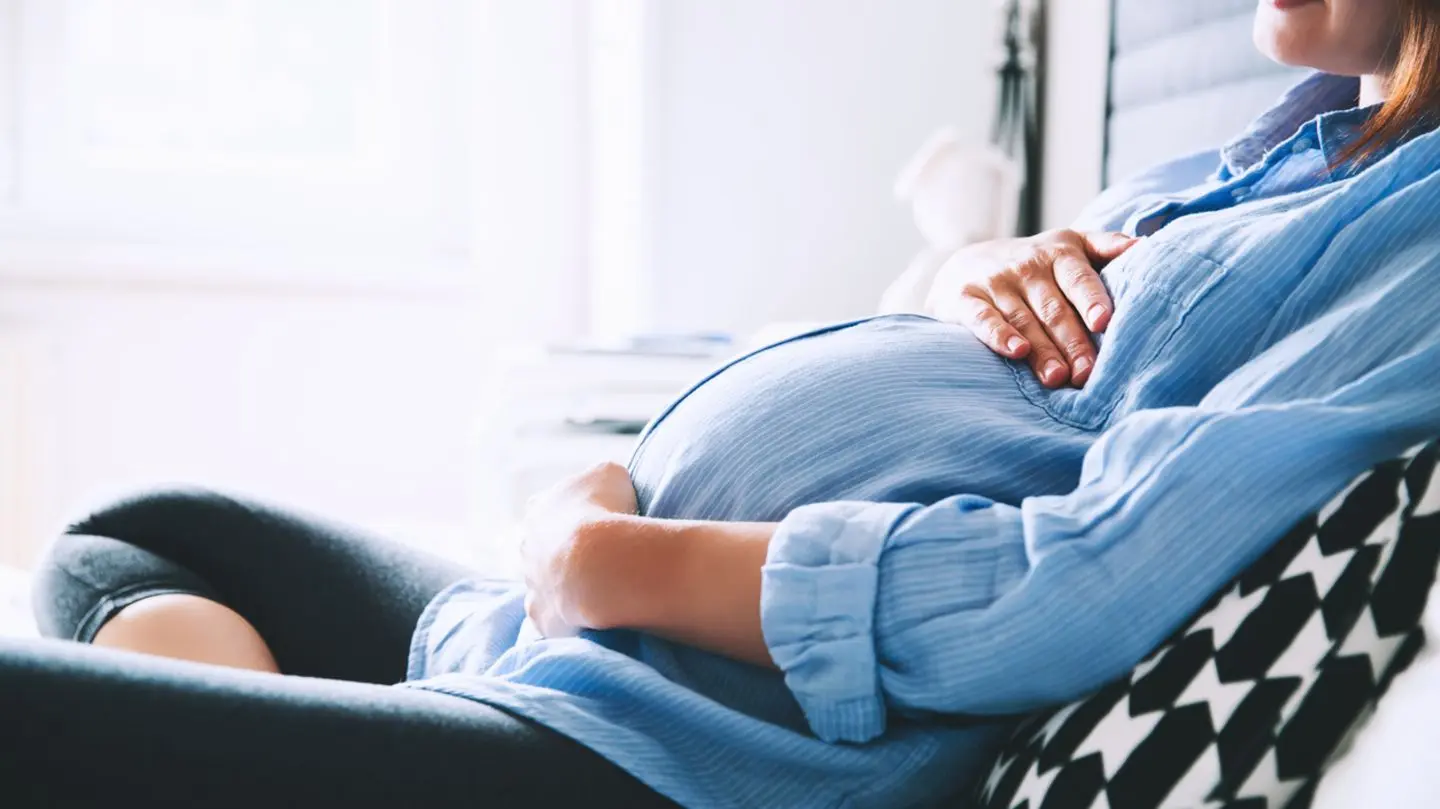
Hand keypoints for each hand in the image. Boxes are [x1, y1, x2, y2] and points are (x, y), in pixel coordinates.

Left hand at [518, 462, 637, 637]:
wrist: (599, 564)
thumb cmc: (606, 511)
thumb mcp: (611, 474)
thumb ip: (604, 477)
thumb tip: (609, 483)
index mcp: (538, 509)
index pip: (548, 508)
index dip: (573, 514)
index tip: (596, 520)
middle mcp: (526, 545)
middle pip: (542, 547)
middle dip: (564, 552)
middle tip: (600, 557)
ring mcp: (530, 583)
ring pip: (544, 583)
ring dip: (565, 584)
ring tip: (601, 586)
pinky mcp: (541, 616)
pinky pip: (552, 616)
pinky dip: (568, 616)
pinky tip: (590, 615)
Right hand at [925, 229, 1136, 387]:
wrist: (967, 264)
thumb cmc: (1035, 264)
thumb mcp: (1070, 245)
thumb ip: (1106, 246)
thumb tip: (1144, 245)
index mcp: (1059, 253)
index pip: (1078, 278)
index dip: (1091, 299)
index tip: (1104, 323)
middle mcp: (1027, 265)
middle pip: (1054, 308)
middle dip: (1072, 342)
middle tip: (1087, 374)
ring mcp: (995, 282)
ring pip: (1024, 319)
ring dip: (1041, 350)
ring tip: (1058, 377)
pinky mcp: (966, 298)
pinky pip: (984, 319)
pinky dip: (998, 335)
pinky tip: (1016, 352)